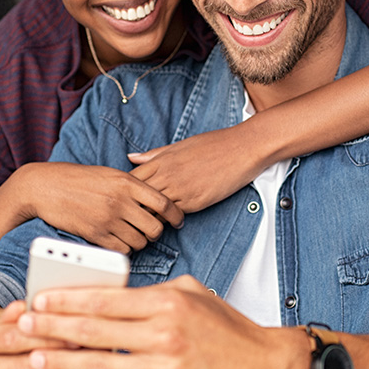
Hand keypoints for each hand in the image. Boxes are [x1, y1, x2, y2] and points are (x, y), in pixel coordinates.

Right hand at [9, 162, 183, 253]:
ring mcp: (108, 219)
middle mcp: (120, 201)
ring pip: (140, 241)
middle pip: (155, 227)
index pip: (164, 203)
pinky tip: (118, 241)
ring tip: (131, 234)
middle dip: (155, 231)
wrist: (46, 186)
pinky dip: (124, 248)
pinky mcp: (95, 234)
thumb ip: (133, 186)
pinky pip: (122, 250)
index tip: (177, 221)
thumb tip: (156, 201)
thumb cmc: (79, 179)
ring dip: (139, 241)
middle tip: (149, 230)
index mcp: (127, 182)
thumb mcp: (110, 174)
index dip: (176, 215)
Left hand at [17, 275, 309, 368]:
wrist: (263, 365)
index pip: (106, 298)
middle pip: (96, 330)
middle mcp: (164, 333)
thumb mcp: (191, 293)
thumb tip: (114, 294)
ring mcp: (166, 365)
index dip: (68, 299)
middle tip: (23, 324)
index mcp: (167, 301)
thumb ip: (152, 292)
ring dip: (64, 362)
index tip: (40, 298)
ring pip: (102, 364)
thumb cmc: (225, 326)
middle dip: (54, 327)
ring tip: (35, 357)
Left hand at [128, 125, 264, 212]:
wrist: (243, 148)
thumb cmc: (213, 144)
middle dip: (132, 208)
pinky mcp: (195, 201)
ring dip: (148, 217)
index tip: (126, 199)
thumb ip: (154, 154)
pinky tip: (168, 222)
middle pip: (137, 197)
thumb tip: (131, 158)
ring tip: (147, 224)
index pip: (131, 180)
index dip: (126, 192)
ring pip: (153, 210)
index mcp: (161, 160)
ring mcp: (180, 189)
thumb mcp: (180, 145)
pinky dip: (168, 220)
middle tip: (130, 217)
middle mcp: (167, 175)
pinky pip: (173, 215)